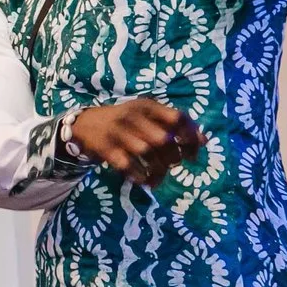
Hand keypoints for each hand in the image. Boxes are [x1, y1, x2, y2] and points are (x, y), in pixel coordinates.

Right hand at [68, 98, 205, 185]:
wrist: (82, 124)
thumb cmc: (123, 121)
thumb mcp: (145, 115)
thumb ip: (172, 124)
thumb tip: (204, 141)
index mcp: (147, 106)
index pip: (177, 118)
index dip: (191, 137)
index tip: (193, 154)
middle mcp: (133, 117)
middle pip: (163, 140)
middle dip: (173, 157)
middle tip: (173, 165)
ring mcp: (118, 132)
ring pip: (147, 153)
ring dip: (158, 170)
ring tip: (159, 178)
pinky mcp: (106, 148)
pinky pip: (128, 165)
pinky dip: (139, 176)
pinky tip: (144, 180)